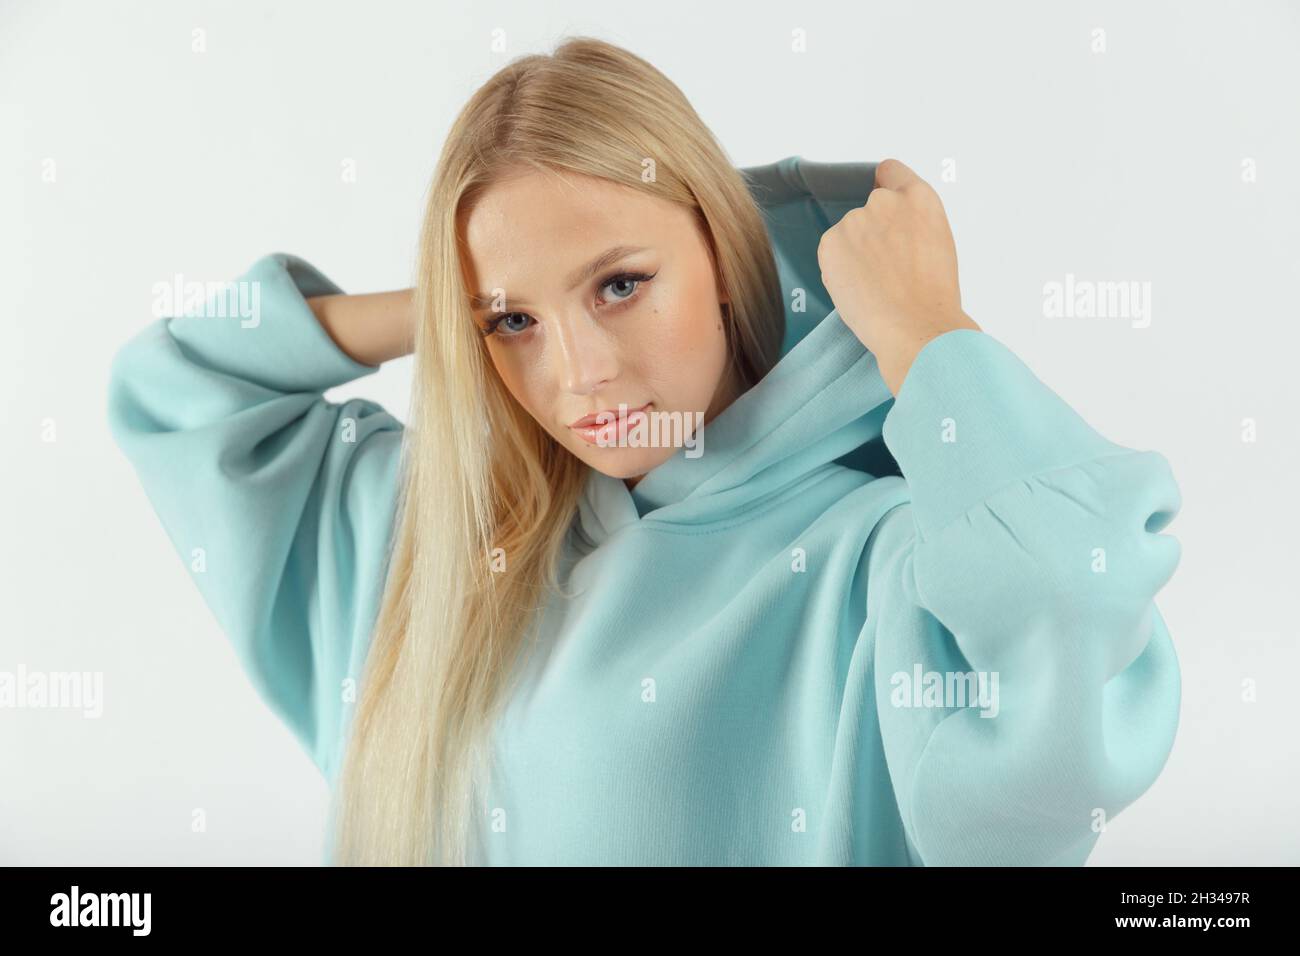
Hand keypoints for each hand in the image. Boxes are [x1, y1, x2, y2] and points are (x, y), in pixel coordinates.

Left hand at [816, 158, 980, 396]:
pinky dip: (839, 268)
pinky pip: (832, 252)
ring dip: (854, 253)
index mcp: (919, 197)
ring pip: (849, 235)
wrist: (917, 327)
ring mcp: (854, 220)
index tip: (883, 208)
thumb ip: (913, 224)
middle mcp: (884, 201)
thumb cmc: (934, 296)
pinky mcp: (830, 242)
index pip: (890, 172)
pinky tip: (858, 289)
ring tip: (875, 285)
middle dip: (872, 233)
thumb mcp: (937, 243)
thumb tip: (893, 230)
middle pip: (869, 210)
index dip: (885, 188)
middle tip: (885, 268)